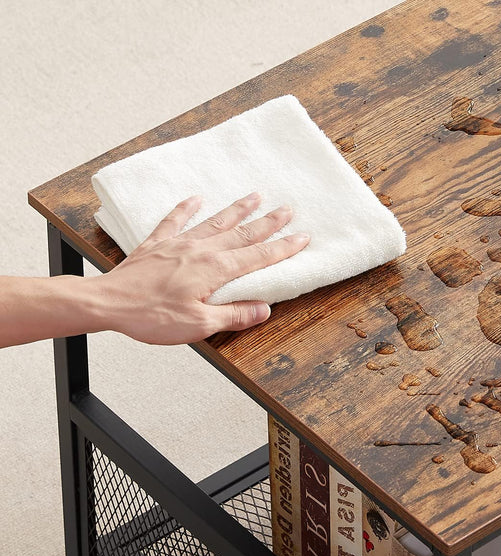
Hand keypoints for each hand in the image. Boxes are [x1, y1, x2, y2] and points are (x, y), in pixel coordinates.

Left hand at [99, 193, 308, 343]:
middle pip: (242, 234)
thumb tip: (263, 309)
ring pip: (215, 222)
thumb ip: (234, 315)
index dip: (283, 248)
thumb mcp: (200, 325)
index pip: (258, 257)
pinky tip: (196, 199)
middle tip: (288, 209)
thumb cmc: (152, 317)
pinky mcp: (156, 245)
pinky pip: (175, 221)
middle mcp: (201, 251)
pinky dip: (186, 209)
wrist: (108, 303)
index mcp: (215, 270)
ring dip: (237, 209)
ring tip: (255, 196)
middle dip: (268, 222)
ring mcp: (178, 244)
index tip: (302, 237)